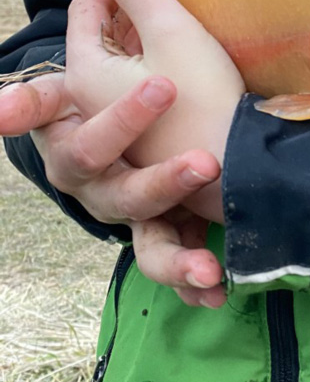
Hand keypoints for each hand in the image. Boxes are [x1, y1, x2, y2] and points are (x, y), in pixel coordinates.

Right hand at [0, 72, 226, 306]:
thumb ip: (35, 100)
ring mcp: (134, 219)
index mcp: (72, 157)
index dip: (123, 120)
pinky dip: (194, 285)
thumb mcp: (58, 96)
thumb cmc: (84, 104)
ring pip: (151, 248)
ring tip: (209, 270)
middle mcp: (100, 195)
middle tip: (207, 164)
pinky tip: (216, 295)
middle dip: (167, 183)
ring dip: (179, 262)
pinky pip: (177, 262)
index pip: (89, 146)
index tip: (164, 86)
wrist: (105, 128)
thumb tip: (0, 110)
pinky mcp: (165, 232)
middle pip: (128, 197)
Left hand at [66, 0, 245, 198]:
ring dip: (140, 30)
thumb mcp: (173, 32)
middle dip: (122, 3)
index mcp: (85, 76)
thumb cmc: (204, 100)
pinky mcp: (141, 135)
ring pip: (117, 61)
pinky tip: (178, 48)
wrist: (237, 169)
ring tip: (170, 11)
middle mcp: (88, 102)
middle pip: (96, 36)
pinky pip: (133, 84)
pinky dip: (149, 58)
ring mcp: (112, 124)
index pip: (85, 9)